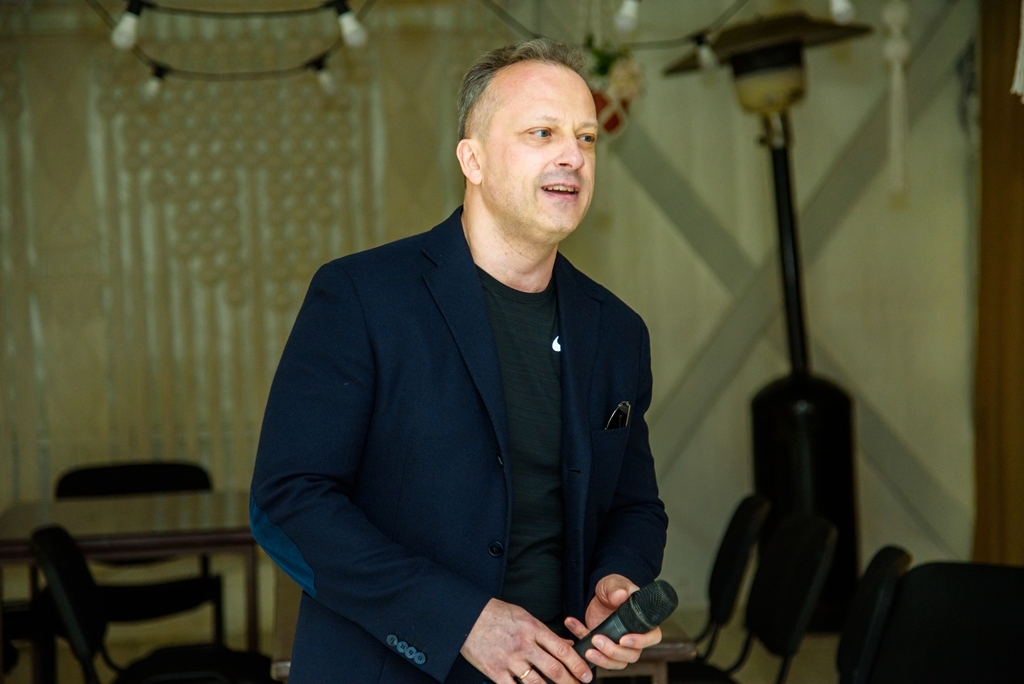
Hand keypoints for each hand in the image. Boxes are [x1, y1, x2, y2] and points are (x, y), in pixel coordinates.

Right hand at [461, 598, 593, 683]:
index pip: (562, 650)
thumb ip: (545, 633)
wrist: (467, 616)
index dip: (578, 664)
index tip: (586, 674)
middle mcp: (524, 645)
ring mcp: (509, 660)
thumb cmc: (496, 614)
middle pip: (554, 669)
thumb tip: (567, 643)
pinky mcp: (495, 671)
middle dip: (570, 682)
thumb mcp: (524, 617)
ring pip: (537, 683)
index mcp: (533, 629)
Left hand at [563, 574, 662, 670]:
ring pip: (616, 662)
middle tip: (597, 640)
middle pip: (631, 655)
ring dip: (602, 659)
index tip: (623, 639)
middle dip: (614, 651)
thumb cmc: (614, 588)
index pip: (652, 637)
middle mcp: (634, 636)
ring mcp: (619, 644)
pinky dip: (582, 642)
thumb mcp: (614, 584)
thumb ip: (616, 589)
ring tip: (588, 649)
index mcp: (643, 622)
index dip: (640, 642)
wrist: (599, 593)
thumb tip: (620, 595)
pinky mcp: (603, 647)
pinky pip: (596, 654)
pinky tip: (572, 624)